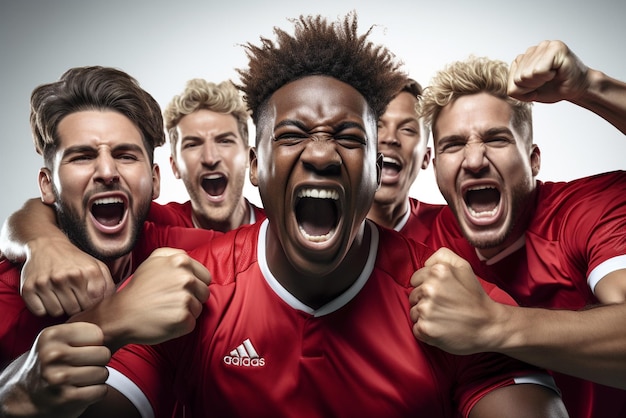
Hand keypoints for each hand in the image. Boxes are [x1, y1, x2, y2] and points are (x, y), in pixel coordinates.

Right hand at [1, 322, 109, 417]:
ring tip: (79, 377)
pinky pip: (101, 391)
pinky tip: (80, 390)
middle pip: (104, 353)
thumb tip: (117, 322)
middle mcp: (53, 355)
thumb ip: (81, 329)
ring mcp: (58, 378)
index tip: (81, 349)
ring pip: (104, 373)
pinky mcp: (66, 398)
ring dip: (97, 378)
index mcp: (52, 335)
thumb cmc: (51, 361)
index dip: (95, 343)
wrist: (26, 394)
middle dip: (98, 361)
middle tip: (81, 365)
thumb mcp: (57, 339)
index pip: (98, 334)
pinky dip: (96, 392)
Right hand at [21, 236, 114, 316]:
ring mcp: (45, 282)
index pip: (93, 304)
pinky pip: (40, 311)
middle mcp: (66, 276)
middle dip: (76, 306)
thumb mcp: (96, 265)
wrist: (46, 245)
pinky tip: (48, 297)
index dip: (90, 305)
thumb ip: (108, 284)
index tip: (87, 299)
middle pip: (75, 310)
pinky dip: (44, 308)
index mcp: (87, 271)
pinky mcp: (28, 288)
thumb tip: (111, 304)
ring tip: (61, 295)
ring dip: (60, 308)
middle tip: (72, 296)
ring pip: (57, 312)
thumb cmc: (75, 259)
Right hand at [74, 247, 211, 349]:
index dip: (194, 285)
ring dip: (186, 311)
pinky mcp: (183, 318)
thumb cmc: (139, 288)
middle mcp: (186, 278)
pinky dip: (181, 325)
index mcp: (181, 261)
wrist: (121, 314)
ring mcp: (185, 298)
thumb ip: (175, 255)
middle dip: (192, 298)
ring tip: (166, 309)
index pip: (205, 277)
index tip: (177, 289)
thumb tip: (190, 259)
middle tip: (170, 301)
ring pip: (199, 308)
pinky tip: (165, 320)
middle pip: (204, 292)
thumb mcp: (154, 260)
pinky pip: (192, 323)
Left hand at [409, 247, 505, 354]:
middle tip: (445, 306)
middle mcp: (429, 289)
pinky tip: (441, 328)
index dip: (426, 286)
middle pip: (413, 296)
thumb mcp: (464, 267)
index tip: (441, 293)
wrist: (489, 326)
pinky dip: (426, 331)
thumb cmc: (475, 297)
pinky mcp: (425, 329)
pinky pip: (416, 329)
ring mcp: (426, 310)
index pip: (415, 279)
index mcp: (438, 271)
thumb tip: (424, 263)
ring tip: (444, 317)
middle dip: (425, 301)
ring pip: (413, 312)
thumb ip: (442, 256)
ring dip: (425, 317)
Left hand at [508, 39, 588, 102]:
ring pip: (527, 75)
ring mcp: (544, 46)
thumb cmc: (554, 88)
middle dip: (532, 87)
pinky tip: (556, 72)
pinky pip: (539, 70)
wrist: (578, 88)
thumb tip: (513, 83)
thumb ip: (514, 88)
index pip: (511, 79)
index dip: (525, 90)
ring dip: (540, 82)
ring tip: (551, 77)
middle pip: (518, 78)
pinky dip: (547, 77)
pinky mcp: (555, 48)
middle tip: (547, 82)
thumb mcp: (527, 93)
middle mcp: (532, 50)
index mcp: (523, 59)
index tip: (538, 87)